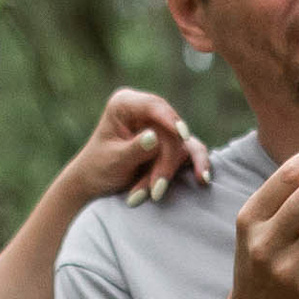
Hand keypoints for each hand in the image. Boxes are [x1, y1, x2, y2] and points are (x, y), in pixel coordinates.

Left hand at [64, 88, 213, 207]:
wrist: (95, 185)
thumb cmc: (99, 169)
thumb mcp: (114, 160)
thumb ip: (134, 149)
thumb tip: (154, 137)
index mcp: (125, 104)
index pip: (153, 106)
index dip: (169, 119)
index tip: (182, 135)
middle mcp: (146, 111)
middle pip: (170, 131)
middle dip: (165, 162)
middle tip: (155, 191)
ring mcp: (160, 127)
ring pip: (181, 145)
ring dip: (169, 171)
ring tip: (156, 195)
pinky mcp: (170, 144)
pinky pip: (188, 153)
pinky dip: (191, 168)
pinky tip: (202, 180)